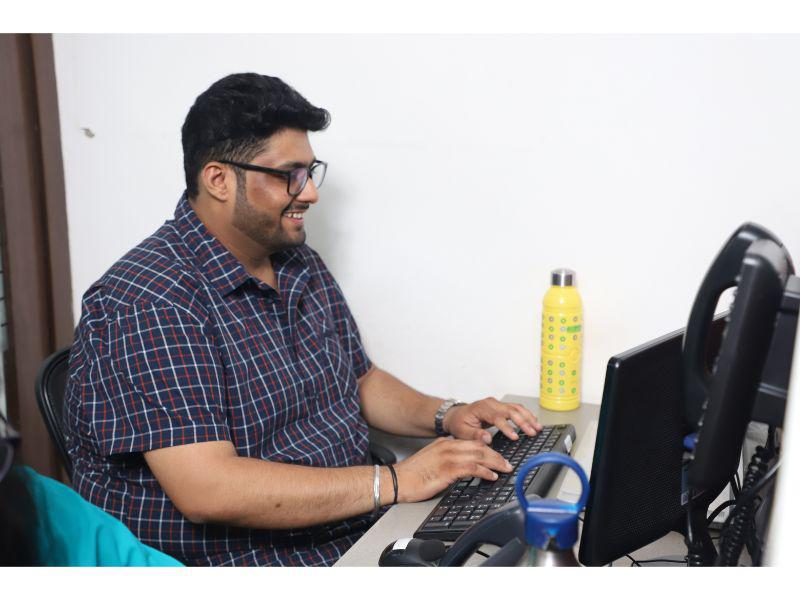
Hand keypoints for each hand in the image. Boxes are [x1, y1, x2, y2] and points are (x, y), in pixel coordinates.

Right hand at [393, 438, 512, 502]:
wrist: (396, 480)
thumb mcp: (432, 460)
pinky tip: (492, 476)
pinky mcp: (447, 469)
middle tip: (507, 463)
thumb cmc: (412, 475)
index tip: (497, 456)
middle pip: (479, 446)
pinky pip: (472, 468)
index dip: (488, 449)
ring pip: (479, 455)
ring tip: (505, 469)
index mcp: (444, 442)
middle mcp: (448, 446)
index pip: (472, 442)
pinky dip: (485, 472)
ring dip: (495, 462)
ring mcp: (448, 457)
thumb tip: (462, 466)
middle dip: (496, 455)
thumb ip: (447, 458)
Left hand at [443, 397, 541, 443]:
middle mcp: (490, 403)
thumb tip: (488, 439)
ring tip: (537, 427)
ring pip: (516, 408)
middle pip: (510, 410)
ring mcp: (496, 403)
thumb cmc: (459, 423)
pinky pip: (515, 408)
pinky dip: (526, 414)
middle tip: (532, 432)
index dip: (507, 427)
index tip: (515, 437)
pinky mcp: (500, 406)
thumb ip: (474, 435)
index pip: (497, 417)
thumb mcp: (462, 432)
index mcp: (481, 408)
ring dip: (528, 417)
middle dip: (523, 422)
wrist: (456, 415)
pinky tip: (533, 420)